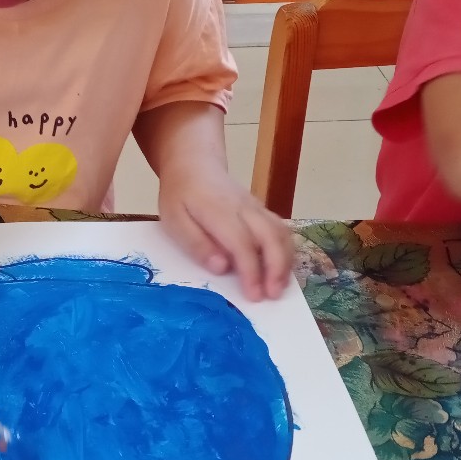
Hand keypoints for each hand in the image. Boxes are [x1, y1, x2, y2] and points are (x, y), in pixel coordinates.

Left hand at [158, 167, 293, 299]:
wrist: (194, 163)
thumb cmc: (180, 195)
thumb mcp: (174, 220)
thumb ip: (197, 244)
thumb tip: (221, 267)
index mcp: (219, 212)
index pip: (243, 244)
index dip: (251, 271)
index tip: (254, 296)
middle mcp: (244, 208)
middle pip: (271, 237)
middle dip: (277, 268)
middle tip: (273, 296)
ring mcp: (256, 208)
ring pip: (282, 232)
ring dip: (286, 261)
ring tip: (280, 287)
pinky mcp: (261, 210)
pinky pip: (281, 229)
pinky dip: (286, 250)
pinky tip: (280, 269)